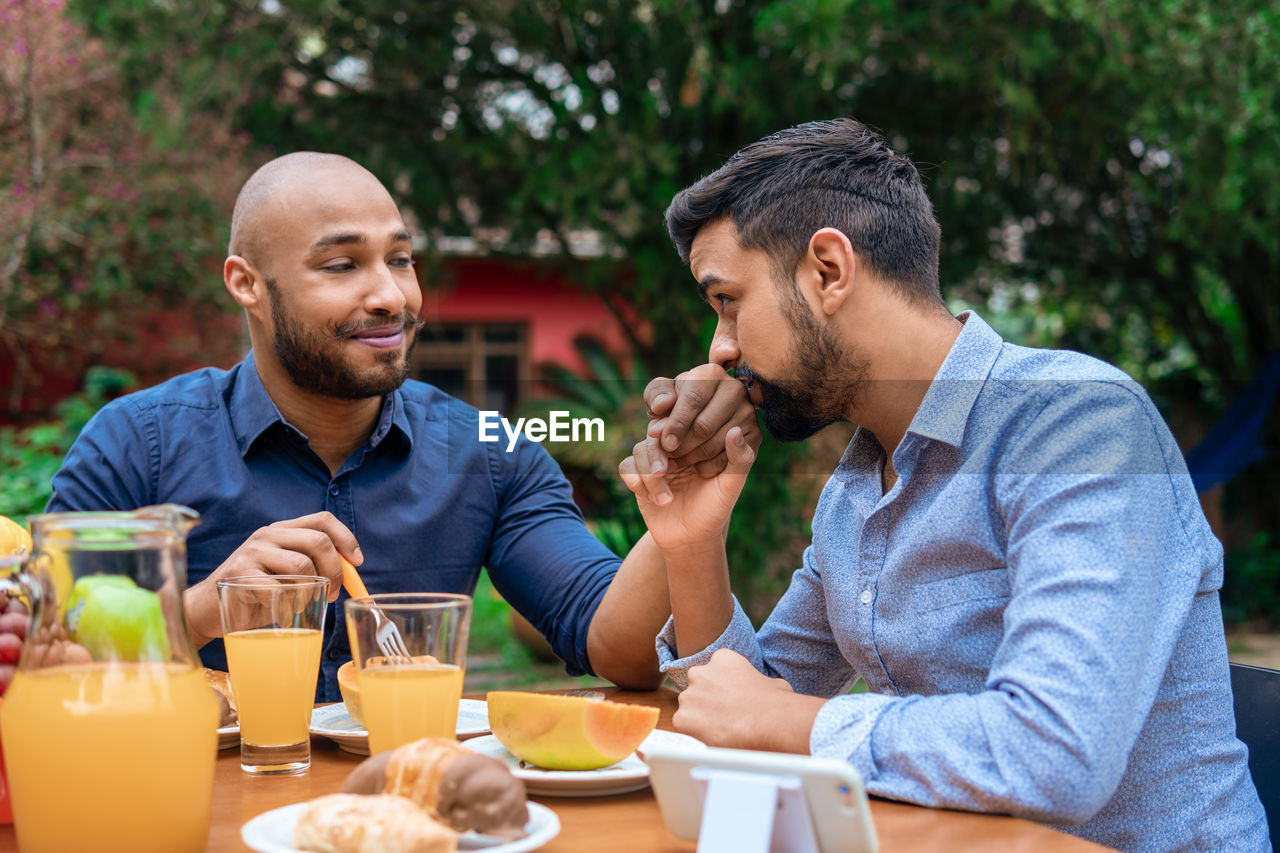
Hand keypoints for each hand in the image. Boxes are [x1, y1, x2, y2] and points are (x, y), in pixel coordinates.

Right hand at [184, 511, 357, 647]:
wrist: (207, 609)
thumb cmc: (254, 594)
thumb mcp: (285, 572)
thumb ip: (311, 564)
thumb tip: (350, 570)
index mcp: (282, 530)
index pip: (323, 520)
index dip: (346, 538)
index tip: (357, 562)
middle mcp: (267, 535)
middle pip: (318, 541)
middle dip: (335, 570)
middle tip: (331, 593)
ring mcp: (252, 552)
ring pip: (302, 565)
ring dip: (311, 590)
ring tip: (303, 604)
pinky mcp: (240, 575)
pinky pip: (279, 589)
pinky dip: (289, 604)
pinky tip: (283, 612)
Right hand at [618, 426, 754, 551]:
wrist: (690, 539)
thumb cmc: (714, 509)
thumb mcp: (731, 485)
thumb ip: (739, 459)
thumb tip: (736, 431)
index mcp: (695, 442)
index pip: (681, 422)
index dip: (675, 430)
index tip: (675, 448)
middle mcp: (674, 448)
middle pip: (656, 433)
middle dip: (657, 453)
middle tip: (664, 471)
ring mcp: (655, 461)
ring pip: (640, 450)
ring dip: (649, 475)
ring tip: (666, 499)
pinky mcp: (638, 476)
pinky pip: (627, 467)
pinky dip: (636, 482)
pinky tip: (653, 500)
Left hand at [644, 365, 760, 477]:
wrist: (694, 434)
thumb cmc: (673, 414)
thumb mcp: (658, 402)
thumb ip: (656, 397)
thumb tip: (663, 404)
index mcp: (709, 373)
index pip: (692, 400)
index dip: (676, 424)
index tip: (663, 442)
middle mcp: (734, 388)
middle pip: (703, 426)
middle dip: (681, 446)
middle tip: (668, 455)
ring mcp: (748, 412)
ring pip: (715, 445)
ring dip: (691, 458)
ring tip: (679, 459)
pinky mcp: (755, 436)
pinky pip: (728, 459)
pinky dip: (708, 466)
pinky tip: (697, 464)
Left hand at [673, 649, 819, 751]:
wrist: (770, 722)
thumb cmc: (777, 703)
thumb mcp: (772, 682)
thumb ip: (759, 682)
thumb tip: (766, 691)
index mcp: (722, 659)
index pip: (714, 672)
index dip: (722, 689)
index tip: (731, 701)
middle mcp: (700, 673)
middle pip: (697, 689)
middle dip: (707, 702)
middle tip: (724, 717)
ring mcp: (688, 696)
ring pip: (689, 709)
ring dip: (700, 720)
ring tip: (722, 732)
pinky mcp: (682, 719)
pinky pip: (684, 728)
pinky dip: (695, 735)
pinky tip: (713, 740)